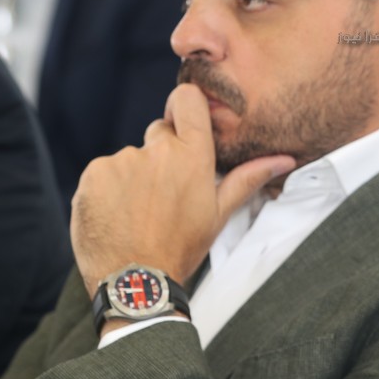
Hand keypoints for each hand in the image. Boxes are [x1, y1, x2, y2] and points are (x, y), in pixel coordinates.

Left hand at [70, 84, 295, 296]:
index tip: (184, 126)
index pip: (187, 98)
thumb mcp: (219, 213)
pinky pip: (104, 172)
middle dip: (162, 155)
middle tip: (164, 194)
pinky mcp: (94, 174)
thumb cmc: (182, 247)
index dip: (184, 107)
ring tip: (138, 212)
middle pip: (159, 132)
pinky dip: (108, 189)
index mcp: (192, 156)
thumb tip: (285, 159)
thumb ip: (248, 178)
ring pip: (131, 157)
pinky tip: (117, 215)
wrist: (136, 280)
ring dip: (134, 176)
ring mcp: (121, 160)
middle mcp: (157, 150)